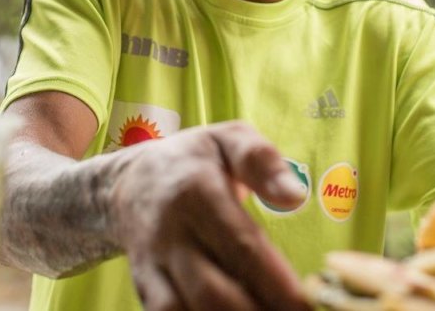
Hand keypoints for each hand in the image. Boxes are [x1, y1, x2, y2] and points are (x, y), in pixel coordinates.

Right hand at [106, 120, 310, 310]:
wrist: (130, 180)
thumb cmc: (196, 160)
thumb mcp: (229, 139)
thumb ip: (263, 162)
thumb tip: (296, 196)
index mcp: (197, 191)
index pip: (241, 246)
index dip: (275, 283)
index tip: (304, 303)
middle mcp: (170, 233)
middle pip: (212, 292)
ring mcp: (153, 264)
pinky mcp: (144, 286)